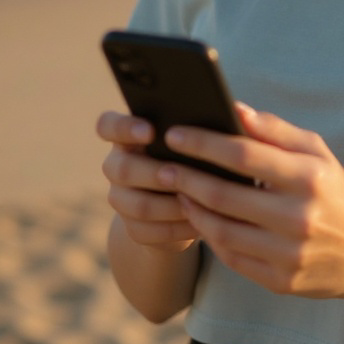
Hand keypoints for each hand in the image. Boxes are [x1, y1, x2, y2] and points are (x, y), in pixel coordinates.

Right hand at [97, 111, 198, 252]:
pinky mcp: (133, 229)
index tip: (151, 131)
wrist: (189, 205)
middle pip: (118, 168)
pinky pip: (147, 231)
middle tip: (179, 173)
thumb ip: (205, 127)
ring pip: (135, 204)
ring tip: (198, 200)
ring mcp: (122, 199)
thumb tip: (236, 112)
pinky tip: (200, 222)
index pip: (108, 125)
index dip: (123, 128)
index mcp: (131, 136)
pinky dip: (176, 228)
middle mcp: (119, 165)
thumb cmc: (201, 161)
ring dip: (169, 204)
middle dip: (152, 172)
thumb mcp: (200, 142)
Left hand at [155, 104, 343, 300]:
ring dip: (192, 208)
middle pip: (224, 195)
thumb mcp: (319, 154)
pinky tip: (199, 219)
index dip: (204, 143)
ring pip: (221, 230)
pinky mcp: (280, 281)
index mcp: (309, 178)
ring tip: (176, 191)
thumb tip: (235, 109)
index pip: (245, 155)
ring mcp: (288, 253)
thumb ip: (277, 131)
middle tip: (162, 165)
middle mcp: (299, 216)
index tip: (174, 133)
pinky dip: (209, 236)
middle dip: (186, 177)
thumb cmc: (335, 194)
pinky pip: (231, 257)